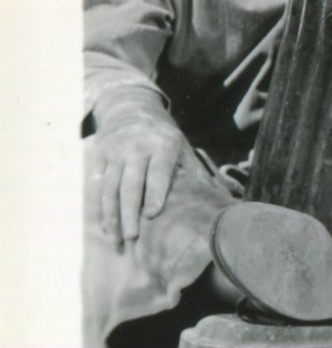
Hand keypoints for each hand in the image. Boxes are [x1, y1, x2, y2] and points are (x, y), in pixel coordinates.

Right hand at [85, 113, 185, 248]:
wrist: (130, 109)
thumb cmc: (164, 138)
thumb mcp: (183, 148)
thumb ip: (195, 172)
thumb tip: (219, 199)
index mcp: (162, 146)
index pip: (158, 173)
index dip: (154, 194)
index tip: (152, 215)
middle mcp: (135, 148)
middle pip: (130, 184)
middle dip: (128, 212)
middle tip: (131, 237)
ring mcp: (114, 152)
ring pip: (109, 187)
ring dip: (110, 214)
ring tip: (114, 237)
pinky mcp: (99, 156)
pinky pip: (96, 184)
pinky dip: (97, 205)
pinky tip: (100, 224)